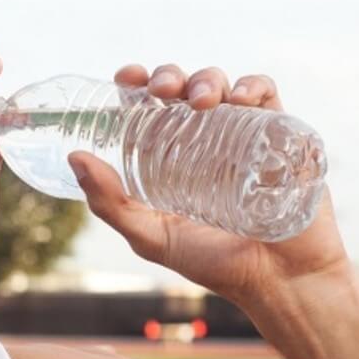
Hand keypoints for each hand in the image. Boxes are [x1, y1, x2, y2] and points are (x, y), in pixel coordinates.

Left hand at [67, 63, 352, 306]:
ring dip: (207, 79)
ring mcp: (244, 135)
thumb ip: (111, 204)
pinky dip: (254, 86)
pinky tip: (242, 99)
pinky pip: (268, 96)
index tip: (126, 77)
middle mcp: (206, 139)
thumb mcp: (152, 237)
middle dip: (170, 77)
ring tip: (201, 99)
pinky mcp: (283, 135)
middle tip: (161, 90)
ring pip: (222, 85)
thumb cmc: (216, 263)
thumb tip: (75, 158)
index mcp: (172, 155)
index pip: (150, 106)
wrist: (281, 281)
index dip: (137, 83)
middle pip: (183, 89)